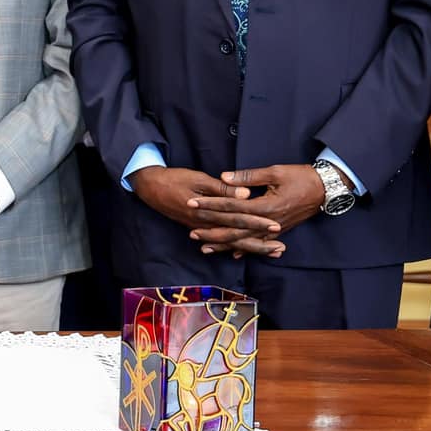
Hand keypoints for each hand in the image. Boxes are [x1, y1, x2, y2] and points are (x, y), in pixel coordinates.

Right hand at [130, 165, 283, 258]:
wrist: (150, 187)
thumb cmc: (174, 179)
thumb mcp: (198, 178)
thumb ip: (222, 189)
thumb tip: (245, 195)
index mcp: (207, 211)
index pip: (237, 218)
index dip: (257, 223)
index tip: (275, 226)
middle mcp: (205, 224)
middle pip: (237, 237)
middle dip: (260, 243)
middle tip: (281, 249)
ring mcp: (201, 228)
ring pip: (229, 242)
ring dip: (251, 248)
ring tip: (271, 252)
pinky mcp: (198, 227)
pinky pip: (218, 241)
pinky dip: (232, 248)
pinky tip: (243, 252)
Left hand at [200, 164, 327, 236]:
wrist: (326, 189)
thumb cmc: (302, 177)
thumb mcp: (275, 172)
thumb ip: (249, 176)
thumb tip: (224, 177)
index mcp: (265, 206)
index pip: (231, 207)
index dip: (210, 205)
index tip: (192, 203)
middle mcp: (268, 222)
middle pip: (234, 230)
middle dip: (212, 231)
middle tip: (191, 232)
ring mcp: (274, 229)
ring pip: (245, 241)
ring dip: (224, 244)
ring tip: (205, 247)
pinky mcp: (280, 231)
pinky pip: (259, 243)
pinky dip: (245, 248)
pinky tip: (233, 253)